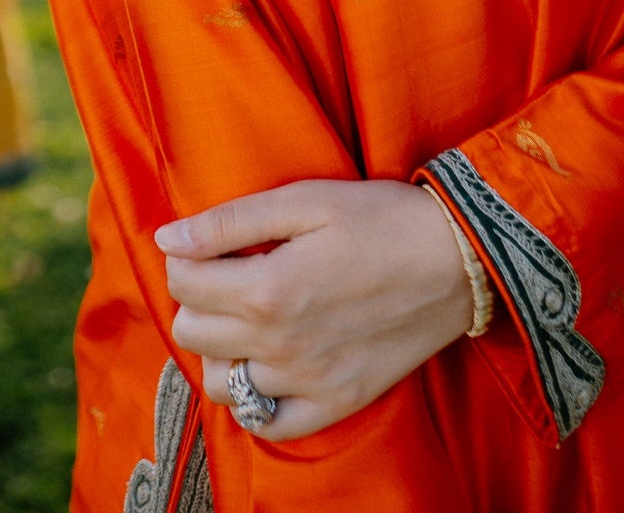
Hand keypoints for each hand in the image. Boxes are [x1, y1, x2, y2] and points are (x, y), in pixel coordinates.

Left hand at [156, 178, 472, 441]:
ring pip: (220, 382)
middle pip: (192, 333)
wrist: (456, 259)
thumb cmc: (380, 218)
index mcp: (269, 289)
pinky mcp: (335, 403)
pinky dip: (254, 398)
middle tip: (227, 274)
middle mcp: (281, 346)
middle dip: (196, 299)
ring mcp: (308, 382)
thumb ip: (230, 222)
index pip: (184, 284)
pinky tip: (267, 363)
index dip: (186, 257)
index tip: (208, 245)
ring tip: (245, 316)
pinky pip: (267, 423)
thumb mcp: (304, 200)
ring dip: (220, 347)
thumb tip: (167, 239)